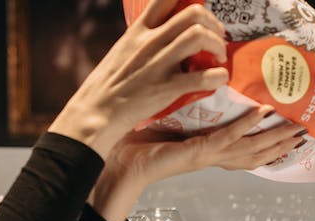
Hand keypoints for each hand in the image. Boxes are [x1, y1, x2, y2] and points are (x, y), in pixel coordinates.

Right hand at [48, 0, 228, 158]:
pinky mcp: (166, 88)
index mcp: (137, 32)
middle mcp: (149, 43)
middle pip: (192, 13)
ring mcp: (158, 64)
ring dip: (218, 44)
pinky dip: (218, 76)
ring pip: (199, 35)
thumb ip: (141, 43)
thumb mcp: (120, 53)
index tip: (199, 13)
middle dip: (213, 23)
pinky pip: (203, 76)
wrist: (95, 114)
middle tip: (217, 38)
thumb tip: (160, 39)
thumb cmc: (106, 88)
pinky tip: (219, 79)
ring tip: (219, 57)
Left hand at [90, 107, 307, 220]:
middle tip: (307, 133)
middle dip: (282, 145)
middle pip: (256, 155)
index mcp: (207, 154)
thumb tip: (194, 94)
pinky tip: (260, 112)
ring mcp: (205, 156)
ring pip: (248, 149)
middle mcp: (211, 158)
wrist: (118, 168)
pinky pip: (225, 138)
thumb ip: (185, 116)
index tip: (290, 137)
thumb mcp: (168, 128)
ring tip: (296, 127)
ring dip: (274, 137)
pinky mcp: (195, 152)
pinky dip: (244, 125)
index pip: (245, 151)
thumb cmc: (137, 148)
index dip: (269, 146)